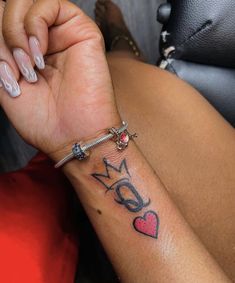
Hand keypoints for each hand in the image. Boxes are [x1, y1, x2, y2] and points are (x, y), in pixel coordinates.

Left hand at [0, 0, 119, 159]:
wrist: (74, 136)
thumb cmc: (44, 120)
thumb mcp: (2, 82)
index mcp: (27, 52)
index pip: (0, 22)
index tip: (3, 73)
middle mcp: (45, 40)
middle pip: (8, 9)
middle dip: (2, 38)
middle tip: (14, 72)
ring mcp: (63, 34)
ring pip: (24, 2)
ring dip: (15, 33)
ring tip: (29, 66)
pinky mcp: (82, 31)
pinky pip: (48, 4)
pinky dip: (34, 26)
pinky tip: (41, 54)